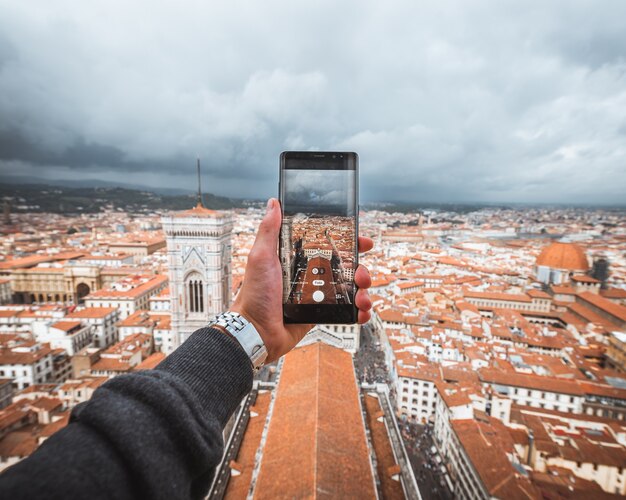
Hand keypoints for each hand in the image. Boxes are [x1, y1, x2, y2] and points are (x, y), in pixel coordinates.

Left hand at [230, 198, 373, 362]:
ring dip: (363, 291)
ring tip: (362, 298)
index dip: (349, 242)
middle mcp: (309, 275)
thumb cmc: (254, 295)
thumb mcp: (260, 257)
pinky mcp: (318, 314)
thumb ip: (268, 230)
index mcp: (298, 259)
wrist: (255, 332)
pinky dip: (358, 311)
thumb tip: (273, 203)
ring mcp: (316, 295)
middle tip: (362, 275)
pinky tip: (362, 312)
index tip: (363, 241)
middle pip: (345, 267)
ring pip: (349, 289)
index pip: (328, 245)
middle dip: (361, 269)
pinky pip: (344, 311)